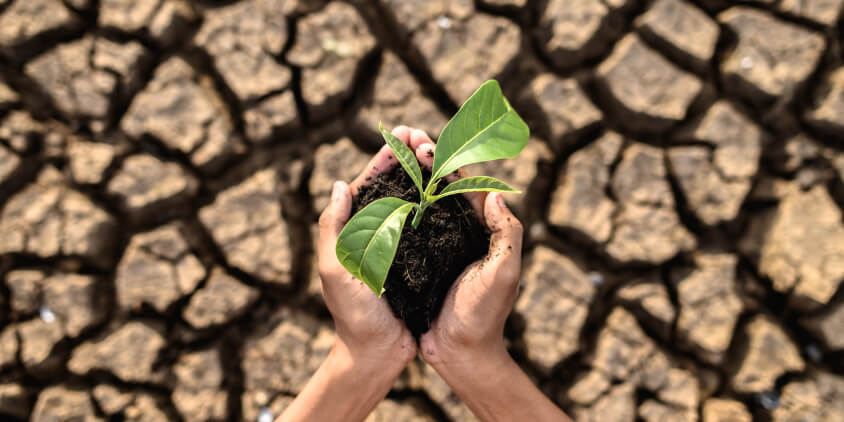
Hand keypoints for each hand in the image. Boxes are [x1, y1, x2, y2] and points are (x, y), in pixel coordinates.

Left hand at [316, 127, 421, 369]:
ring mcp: (399, 245)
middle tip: (426, 136)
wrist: (377, 354)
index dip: (385, 157)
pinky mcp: (420, 259)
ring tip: (442, 153)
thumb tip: (340, 185)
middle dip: (409, 158)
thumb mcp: (335, 270)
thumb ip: (332, 228)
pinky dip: (440, 204)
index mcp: (353, 231)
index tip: (402, 133)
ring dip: (426, 175)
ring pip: (414, 201)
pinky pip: (430, 225)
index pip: (368, 184)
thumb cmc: (353, 315)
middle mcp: (377, 233)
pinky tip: (454, 190)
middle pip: (394, 186)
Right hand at [409, 129, 569, 421]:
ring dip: (408, 178)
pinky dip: (396, 208)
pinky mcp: (420, 263)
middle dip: (424, 160)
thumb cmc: (484, 316)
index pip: (465, 186)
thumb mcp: (504, 274)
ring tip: (390, 155)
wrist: (461, 354)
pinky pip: (408, 229)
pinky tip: (378, 196)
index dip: (445, 161)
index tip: (423, 143)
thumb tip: (497, 194)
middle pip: (442, 188)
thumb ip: (508, 235)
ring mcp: (439, 247)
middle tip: (403, 137)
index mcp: (482, 231)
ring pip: (423, 203)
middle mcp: (461, 234)